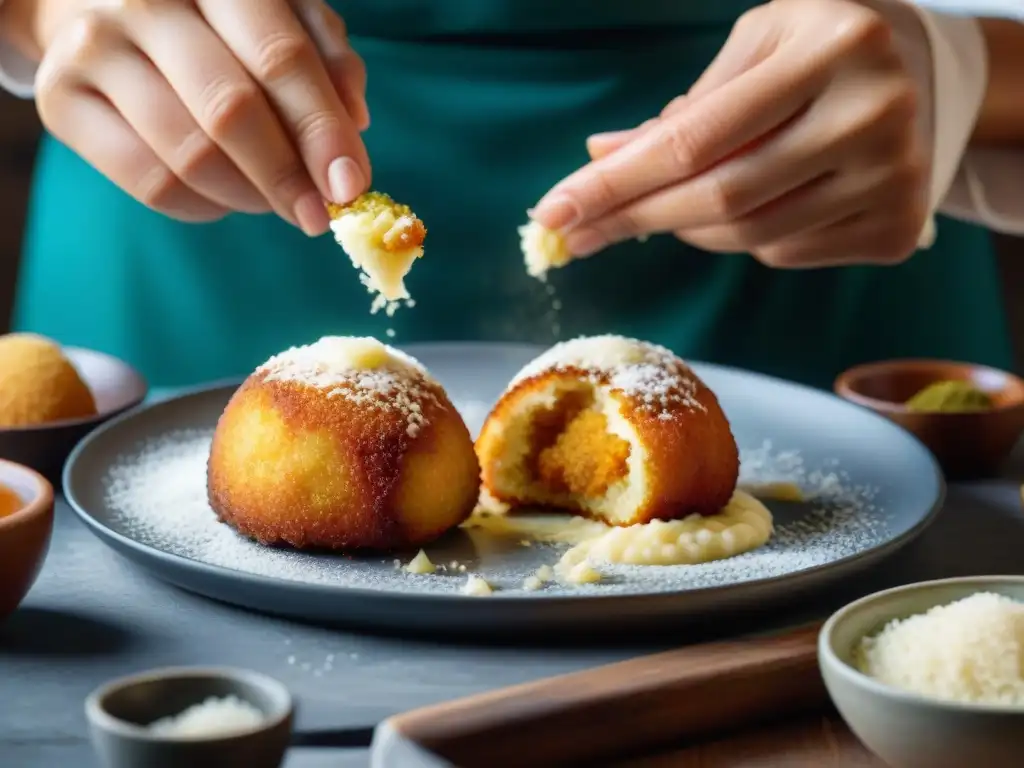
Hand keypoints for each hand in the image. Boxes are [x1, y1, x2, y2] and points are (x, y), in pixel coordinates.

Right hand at [32, 0, 369, 234]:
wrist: (93, 2)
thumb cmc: (212, 18)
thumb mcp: (276, 15)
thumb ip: (324, 56)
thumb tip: (354, 121)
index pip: (278, 57)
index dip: (321, 129)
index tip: (350, 185)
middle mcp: (144, 0)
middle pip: (230, 110)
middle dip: (287, 177)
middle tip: (319, 216)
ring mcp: (94, 48)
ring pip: (190, 155)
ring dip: (250, 196)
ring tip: (278, 202)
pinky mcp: (61, 100)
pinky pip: (151, 183)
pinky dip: (204, 206)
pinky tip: (227, 198)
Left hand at [531, 0, 929, 267]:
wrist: (923, 76)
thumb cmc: (815, 53)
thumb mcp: (753, 48)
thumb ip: (682, 108)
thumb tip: (599, 158)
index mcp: (831, 46)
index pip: (695, 138)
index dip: (616, 182)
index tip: (554, 211)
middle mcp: (874, 112)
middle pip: (719, 198)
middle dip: (633, 219)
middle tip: (576, 234)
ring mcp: (896, 177)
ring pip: (750, 237)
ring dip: (688, 228)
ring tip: (666, 207)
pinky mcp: (900, 227)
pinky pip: (786, 253)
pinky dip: (747, 238)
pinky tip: (749, 206)